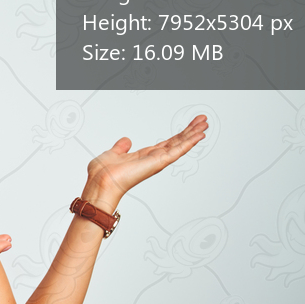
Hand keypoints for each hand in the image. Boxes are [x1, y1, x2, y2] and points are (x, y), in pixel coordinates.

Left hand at [85, 115, 208, 202]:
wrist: (100, 183)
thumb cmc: (103, 174)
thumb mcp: (113, 153)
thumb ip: (121, 147)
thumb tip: (126, 141)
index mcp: (143, 156)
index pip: (166, 143)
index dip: (178, 134)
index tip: (189, 126)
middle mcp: (152, 159)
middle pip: (176, 142)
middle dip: (190, 131)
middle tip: (202, 120)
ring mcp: (157, 161)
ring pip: (180, 145)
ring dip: (193, 134)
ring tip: (204, 124)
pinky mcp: (158, 163)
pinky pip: (177, 151)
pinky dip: (189, 143)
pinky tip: (199, 135)